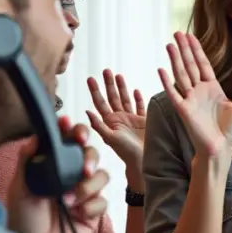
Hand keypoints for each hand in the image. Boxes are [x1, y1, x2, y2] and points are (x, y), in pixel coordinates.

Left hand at [6, 118, 109, 232]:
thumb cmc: (23, 220)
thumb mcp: (19, 189)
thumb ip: (27, 161)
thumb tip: (35, 137)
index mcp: (52, 166)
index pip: (66, 141)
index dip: (72, 130)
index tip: (69, 125)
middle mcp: (70, 176)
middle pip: (90, 153)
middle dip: (90, 156)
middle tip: (84, 167)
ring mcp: (83, 193)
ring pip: (101, 176)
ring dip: (88, 186)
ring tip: (69, 199)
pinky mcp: (94, 212)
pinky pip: (103, 200)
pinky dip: (91, 206)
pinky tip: (77, 214)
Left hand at [86, 69, 144, 186]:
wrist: (144, 161)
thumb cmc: (126, 153)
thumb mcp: (110, 139)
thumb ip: (99, 125)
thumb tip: (87, 111)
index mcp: (109, 122)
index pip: (100, 103)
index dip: (95, 90)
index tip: (90, 78)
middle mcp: (119, 119)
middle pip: (112, 97)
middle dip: (108, 84)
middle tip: (105, 70)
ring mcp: (131, 119)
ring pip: (125, 99)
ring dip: (121, 87)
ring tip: (118, 75)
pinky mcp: (143, 121)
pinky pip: (139, 107)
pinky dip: (138, 98)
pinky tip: (135, 90)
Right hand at [159, 32, 231, 158]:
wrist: (222, 149)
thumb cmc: (230, 131)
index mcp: (212, 88)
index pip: (202, 64)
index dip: (197, 50)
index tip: (191, 36)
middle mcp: (199, 91)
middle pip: (189, 65)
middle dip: (184, 49)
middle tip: (177, 33)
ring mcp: (190, 99)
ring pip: (181, 75)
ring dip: (175, 59)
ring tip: (170, 44)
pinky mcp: (183, 110)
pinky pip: (173, 94)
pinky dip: (167, 82)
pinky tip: (161, 69)